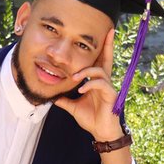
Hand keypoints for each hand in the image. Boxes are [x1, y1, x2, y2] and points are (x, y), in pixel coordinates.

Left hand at [53, 27, 121, 142]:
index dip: (101, 49)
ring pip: (99, 71)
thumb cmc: (91, 118)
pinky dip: (89, 84)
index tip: (102, 35)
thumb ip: (64, 100)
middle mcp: (104, 81)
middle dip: (108, 45)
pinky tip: (81, 90)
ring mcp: (108, 88)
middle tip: (109, 31)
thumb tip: (53, 96)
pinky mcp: (111, 95)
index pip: (98, 62)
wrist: (100, 132)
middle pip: (107, 59)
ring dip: (85, 72)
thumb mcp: (73, 107)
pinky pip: (101, 84)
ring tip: (74, 78)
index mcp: (96, 81)